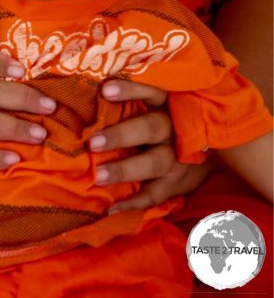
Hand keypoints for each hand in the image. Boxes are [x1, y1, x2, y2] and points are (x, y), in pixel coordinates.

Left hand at [88, 79, 210, 210]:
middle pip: (152, 128)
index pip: (153, 91)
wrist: (209, 151)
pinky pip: (155, 194)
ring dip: (125, 169)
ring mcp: (177, 158)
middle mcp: (174, 129)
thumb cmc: (168, 119)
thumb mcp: (160, 104)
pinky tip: (110, 208)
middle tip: (94, 142)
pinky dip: (133, 202)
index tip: (105, 90)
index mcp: (168, 104)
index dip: (131, 90)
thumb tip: (87, 92)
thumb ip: (135, 99)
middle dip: (122, 135)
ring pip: (154, 163)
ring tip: (99, 176)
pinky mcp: (175, 183)